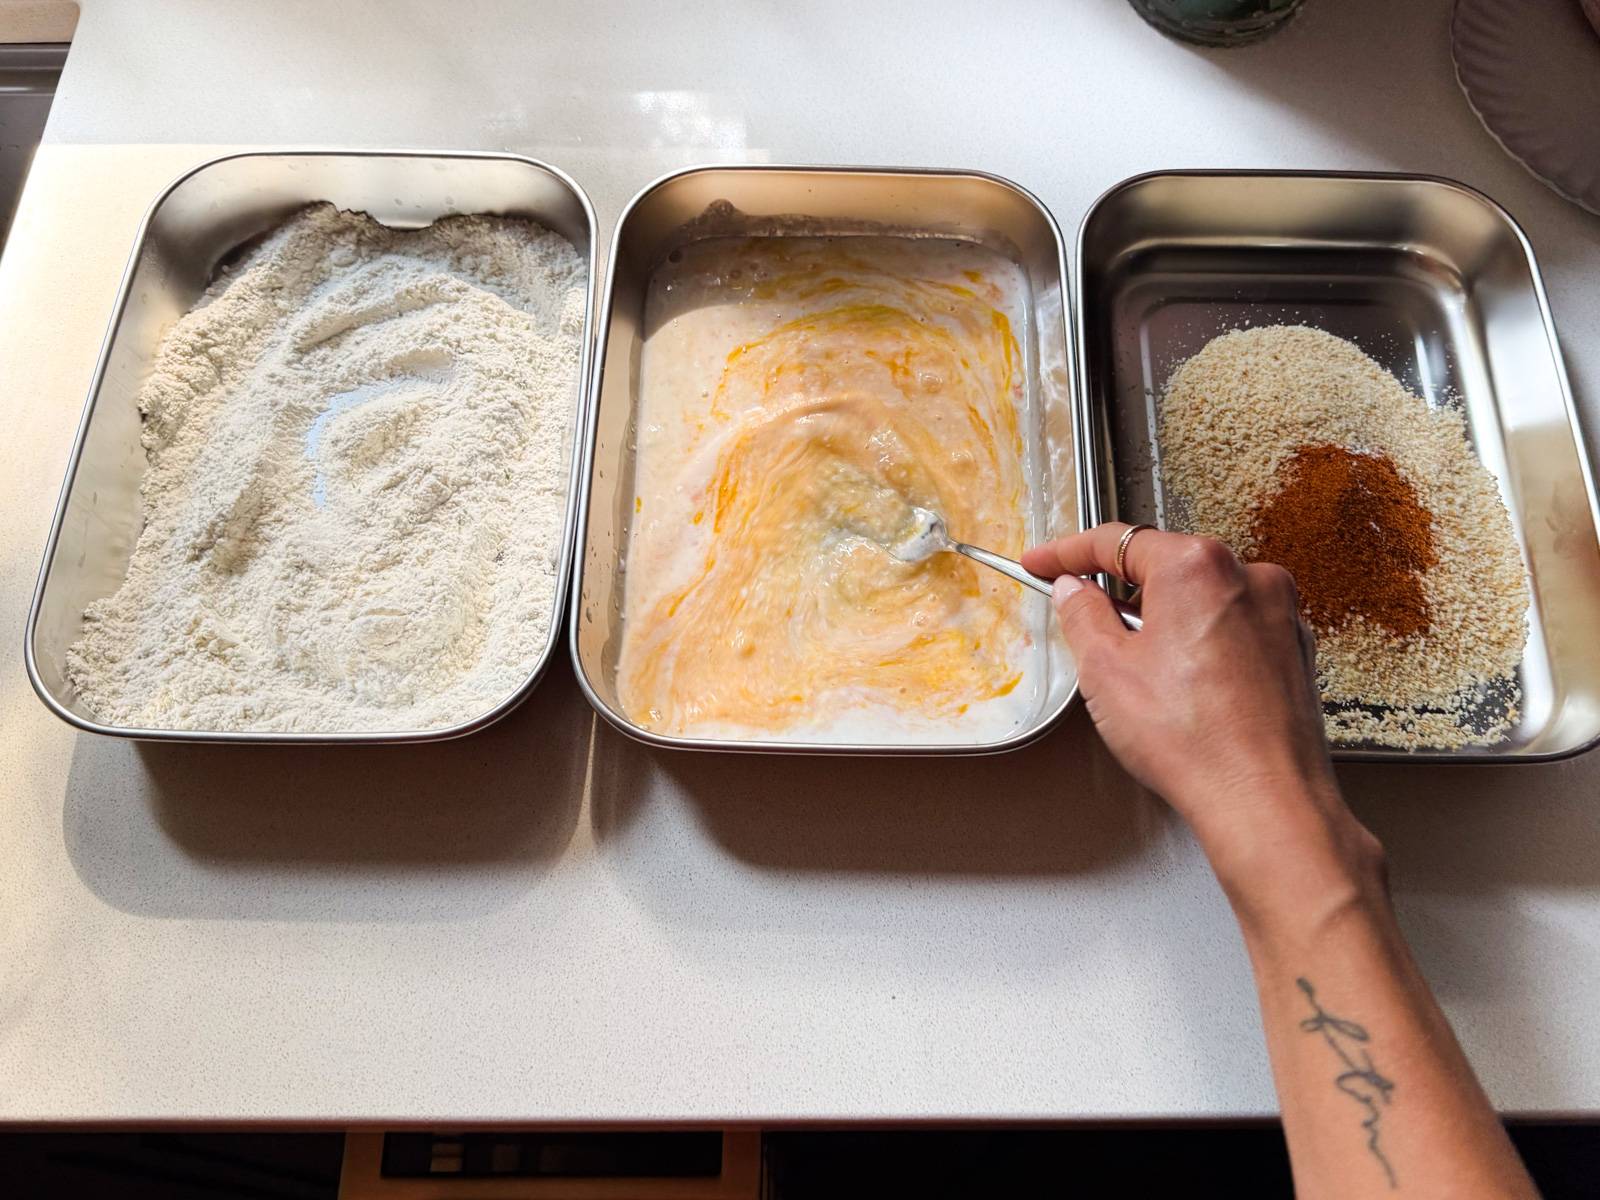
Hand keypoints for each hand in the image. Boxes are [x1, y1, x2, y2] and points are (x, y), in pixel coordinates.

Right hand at [1022, 524, 1377, 902]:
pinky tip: (1182, 690)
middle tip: (1085, 625)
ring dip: (1162, 622)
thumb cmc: (1193, 739)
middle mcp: (1248, 576)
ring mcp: (1279, 613)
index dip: (1067, 552)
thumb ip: (1082, 615)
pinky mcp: (1293, 649)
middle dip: (1120, 592)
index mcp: (1197, 566)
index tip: (1043, 564)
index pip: (1117, 540)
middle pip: (1164, 566)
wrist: (1265, 801)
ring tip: (1139, 676)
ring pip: (1200, 599)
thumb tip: (1074, 591)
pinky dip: (1200, 644)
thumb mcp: (1105, 670)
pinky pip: (1231, 628)